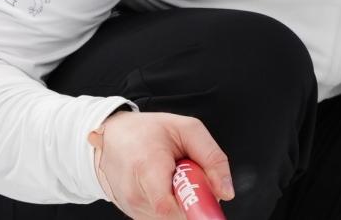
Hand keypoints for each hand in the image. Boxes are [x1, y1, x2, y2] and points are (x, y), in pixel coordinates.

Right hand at [88, 111, 234, 218]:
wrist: (114, 136)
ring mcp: (131, 206)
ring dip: (181, 202)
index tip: (205, 198)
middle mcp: (134, 191)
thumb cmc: (148, 130)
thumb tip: (226, 192)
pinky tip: (165, 186)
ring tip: (173, 177)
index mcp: (147, 165)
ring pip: (171, 218)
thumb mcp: (188, 129)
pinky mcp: (132, 213)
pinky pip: (162, 217)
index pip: (167, 206)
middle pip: (175, 214)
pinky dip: (171, 205)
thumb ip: (212, 158)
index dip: (191, 206)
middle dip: (192, 200)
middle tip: (190, 176)